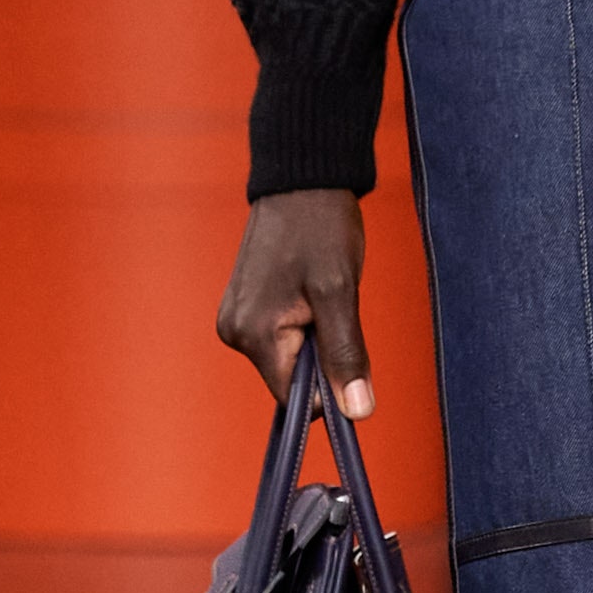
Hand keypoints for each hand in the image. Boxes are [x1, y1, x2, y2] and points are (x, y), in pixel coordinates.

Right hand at [217, 187, 372, 413]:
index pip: (294, 398)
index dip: (327, 385)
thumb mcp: (339, 292)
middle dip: (320, 353)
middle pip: (290, 377)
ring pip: (288, 356)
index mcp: (253, 334)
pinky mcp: (243, 306)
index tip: (345, 346)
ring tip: (317, 290)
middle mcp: (234, 332)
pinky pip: (279, 336)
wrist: (302, 181)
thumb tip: (357, 412)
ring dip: (312, 336)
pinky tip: (305, 287)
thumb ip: (345, 355)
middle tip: (330, 304)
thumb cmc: (321, 227)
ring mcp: (235, 318)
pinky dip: (302, 322)